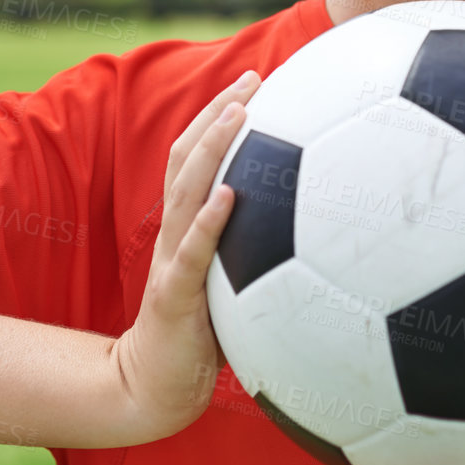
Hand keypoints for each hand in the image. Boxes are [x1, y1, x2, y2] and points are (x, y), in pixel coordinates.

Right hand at [112, 69, 259, 443]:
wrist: (155, 386)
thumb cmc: (199, 333)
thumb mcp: (229, 280)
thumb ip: (251, 248)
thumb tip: (310, 225)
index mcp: (187, 226)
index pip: (197, 155)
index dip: (219, 113)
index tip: (255, 79)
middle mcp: (175, 233)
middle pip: (188, 157)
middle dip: (218, 112)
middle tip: (253, 78)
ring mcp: (170, 261)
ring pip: (186, 193)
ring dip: (213, 150)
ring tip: (240, 115)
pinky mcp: (175, 297)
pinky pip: (192, 254)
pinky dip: (209, 222)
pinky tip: (232, 197)